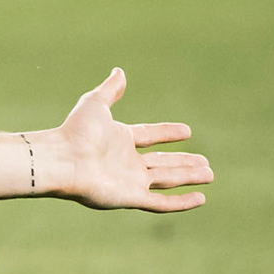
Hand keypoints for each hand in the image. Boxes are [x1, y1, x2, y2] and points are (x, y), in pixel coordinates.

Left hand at [51, 68, 211, 211]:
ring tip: (210, 174)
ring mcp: (129, 181)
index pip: (149, 136)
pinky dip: (181, 202)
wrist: (63, 160)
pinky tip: (201, 198)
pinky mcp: (130, 198)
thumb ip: (110, 90)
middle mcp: (125, 162)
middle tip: (206, 163)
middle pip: (161, 163)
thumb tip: (119, 71)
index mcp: (119, 140)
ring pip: (166, 180)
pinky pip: (162, 203)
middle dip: (184, 163)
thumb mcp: (95, 104)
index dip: (167, 134)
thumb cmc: (76, 132)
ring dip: (188, 177)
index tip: (187, 131)